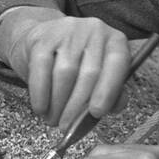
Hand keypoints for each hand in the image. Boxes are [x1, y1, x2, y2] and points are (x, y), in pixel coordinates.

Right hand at [0, 8, 131, 132]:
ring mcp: (68, 30)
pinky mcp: (43, 37)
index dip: (108, 90)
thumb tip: (111, 108)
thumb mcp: (100, 76)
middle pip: (89, 73)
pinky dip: (41, 93)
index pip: (118, 63)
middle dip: (77, 107)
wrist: (42, 43)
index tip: (97, 113)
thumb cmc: (77, 65)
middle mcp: (95, 30)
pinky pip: (41, 69)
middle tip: (68, 127)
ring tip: (54, 120)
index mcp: (115, 41)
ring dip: (58, 104)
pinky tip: (40, 108)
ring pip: (65, 73)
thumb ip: (112, 92)